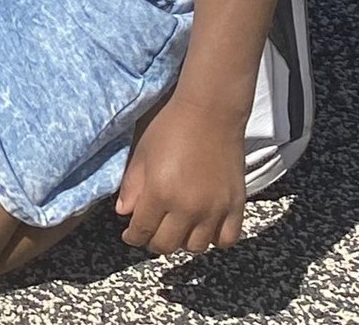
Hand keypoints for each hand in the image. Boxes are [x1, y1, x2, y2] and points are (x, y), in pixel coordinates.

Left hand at [116, 95, 246, 255]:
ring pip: (195, 247)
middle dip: (153, 241)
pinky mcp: (236, 207)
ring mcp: (215, 210)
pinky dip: (213, 239)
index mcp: (160, 193)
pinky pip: (225, 240)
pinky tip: (204, 227)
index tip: (129, 235)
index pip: (142, 230)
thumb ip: (131, 185)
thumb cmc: (170, 126)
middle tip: (150, 231)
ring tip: (176, 227)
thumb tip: (123, 212)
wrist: (209, 112)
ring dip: (182, 241)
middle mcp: (188, 208)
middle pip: (167, 245)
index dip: (132, 237)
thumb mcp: (142, 152)